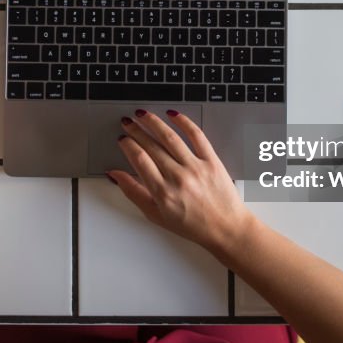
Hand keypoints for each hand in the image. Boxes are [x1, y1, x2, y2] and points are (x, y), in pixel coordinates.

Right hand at [110, 109, 254, 253]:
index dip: (127, 145)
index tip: (122, 139)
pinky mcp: (212, 161)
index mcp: (162, 193)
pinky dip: (184, 122)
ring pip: (170, 137)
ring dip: (153, 122)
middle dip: (136, 130)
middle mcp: (178, 178)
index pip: (139, 159)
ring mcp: (196, 167)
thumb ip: (134, 192)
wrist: (226, 228)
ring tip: (143, 115)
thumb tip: (116, 175)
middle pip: (151, 146)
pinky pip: (197, 136)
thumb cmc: (193, 225)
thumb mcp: (156, 215)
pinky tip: (173, 115)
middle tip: (128, 122)